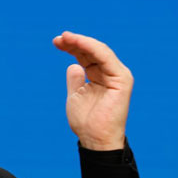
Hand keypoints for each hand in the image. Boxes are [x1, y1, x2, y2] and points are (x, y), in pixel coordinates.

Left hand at [52, 31, 132, 149]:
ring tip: (64, 37)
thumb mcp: (76, 94)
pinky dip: (91, 47)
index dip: (72, 46)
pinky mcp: (122, 79)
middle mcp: (111, 73)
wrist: (94, 139)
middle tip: (58, 38)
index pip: (87, 56)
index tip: (56, 42)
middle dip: (74, 42)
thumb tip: (73, 64)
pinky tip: (77, 42)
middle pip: (92, 51)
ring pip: (99, 50)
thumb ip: (75, 79)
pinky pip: (105, 57)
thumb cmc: (86, 121)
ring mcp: (118, 75)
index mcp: (101, 76)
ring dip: (81, 42)